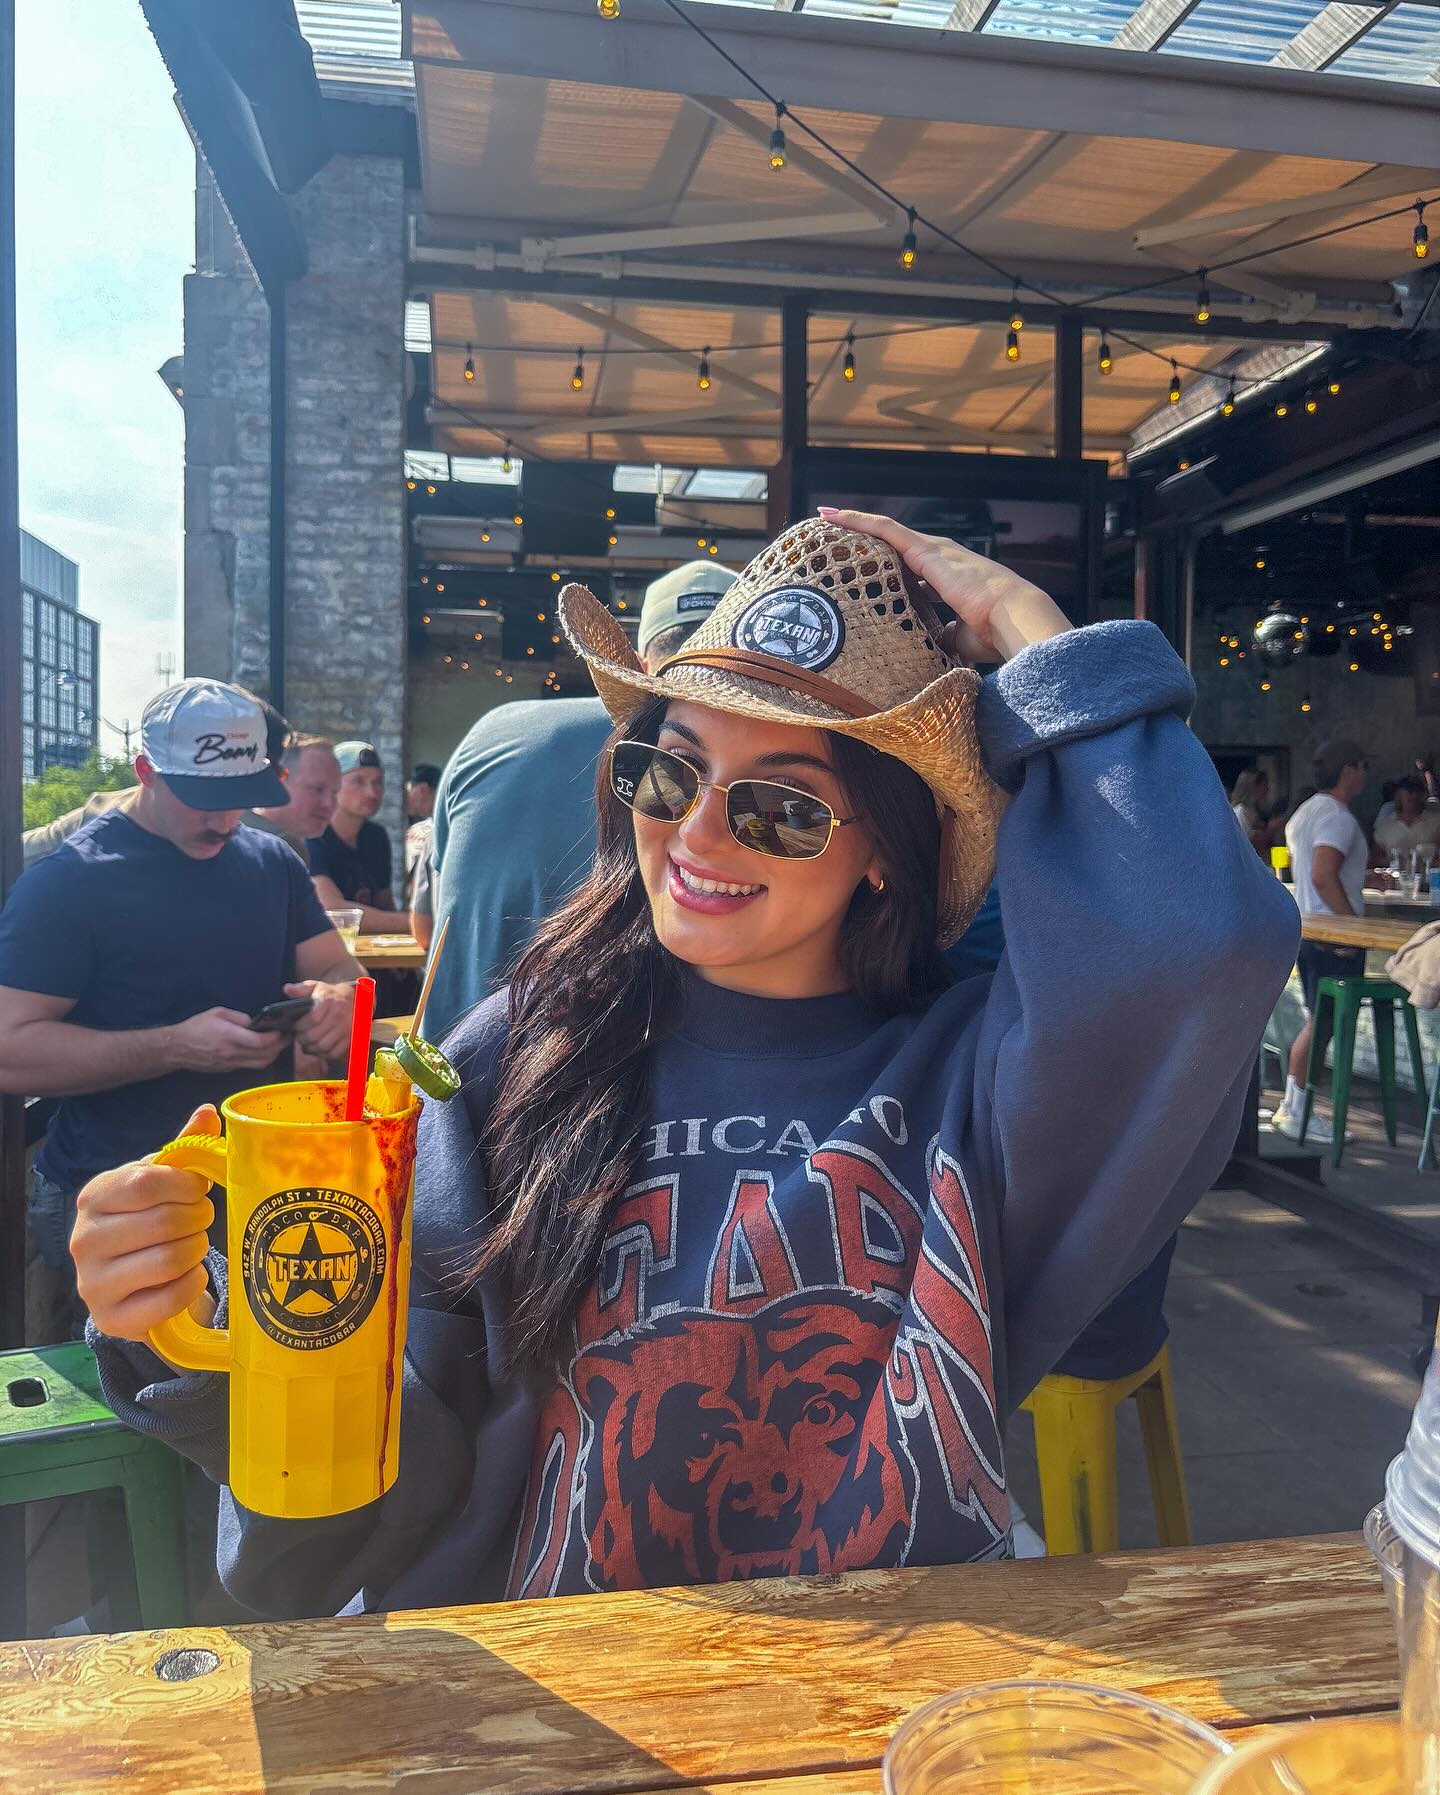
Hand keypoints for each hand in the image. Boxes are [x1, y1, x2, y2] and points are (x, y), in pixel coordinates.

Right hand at [73, 1104, 218, 1341]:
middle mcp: (83, 1240)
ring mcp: (92, 1284)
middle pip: (166, 1222)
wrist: (128, 1284)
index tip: (198, 1189)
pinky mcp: (111, 1319)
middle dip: (197, 1219)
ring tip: (192, 1246)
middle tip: (199, 1221)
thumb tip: (208, 1113)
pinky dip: (192, 1284)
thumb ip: (183, 1150)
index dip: (187, 1185)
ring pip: (171, 1260)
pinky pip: (171, 1298)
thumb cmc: (148, 1220)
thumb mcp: (160, 1182)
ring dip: (196, 1251)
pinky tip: (187, 1277)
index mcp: (94, 1196)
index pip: (147, 1182)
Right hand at [166, 1007, 286, 1073]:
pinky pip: (250, 1066)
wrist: (176, 1048)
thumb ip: (239, 1017)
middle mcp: (232, 1053)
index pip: (259, 1042)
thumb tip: (255, 1023)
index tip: (282, 1030)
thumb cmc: (196, 1027)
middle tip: (287, 1037)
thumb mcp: (217, 1013)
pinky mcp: (228, 1069)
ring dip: (273, 1055)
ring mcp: (230, 1064)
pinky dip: (260, 1059)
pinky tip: (263, 1050)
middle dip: (279, 1047)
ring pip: (259, 1064)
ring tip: (278, 1044)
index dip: (275, 1038)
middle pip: (264, 1056)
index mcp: (229, 1036)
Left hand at [285, 978, 354, 1057]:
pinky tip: (317, 1049)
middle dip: (302, 1039)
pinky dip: (323, 1054)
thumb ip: (301, 988)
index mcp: (329, 1001)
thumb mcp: (317, 987)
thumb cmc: (332, 995)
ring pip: (323, 1046)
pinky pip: (333, 1053)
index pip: (312, 1019)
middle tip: (299, 1037)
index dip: (300, 1026)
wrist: (357, 1000)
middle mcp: (339, 1015)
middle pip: (315, 1035)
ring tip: (306, 1044)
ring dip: (311, 1048)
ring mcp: (346, 1028)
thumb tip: (286, 988)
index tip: (295, 1027)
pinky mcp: (351, 1039)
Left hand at [816, 507, 1071, 663]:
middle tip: (834, 538)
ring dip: (854, 524)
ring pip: (884, 531)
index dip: (887, 565)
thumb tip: (928, 645)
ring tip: (825, 518)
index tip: (865, 566)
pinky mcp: (924, 550)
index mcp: (948, 577)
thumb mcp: (960, 638)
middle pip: (893, 545)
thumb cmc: (993, 633)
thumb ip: (942, 635)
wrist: (1012, 618)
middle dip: (864, 541)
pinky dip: (857, 521)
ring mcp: (932, 550)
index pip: (910, 567)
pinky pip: (884, 529)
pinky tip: (832, 516)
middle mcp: (940, 558)